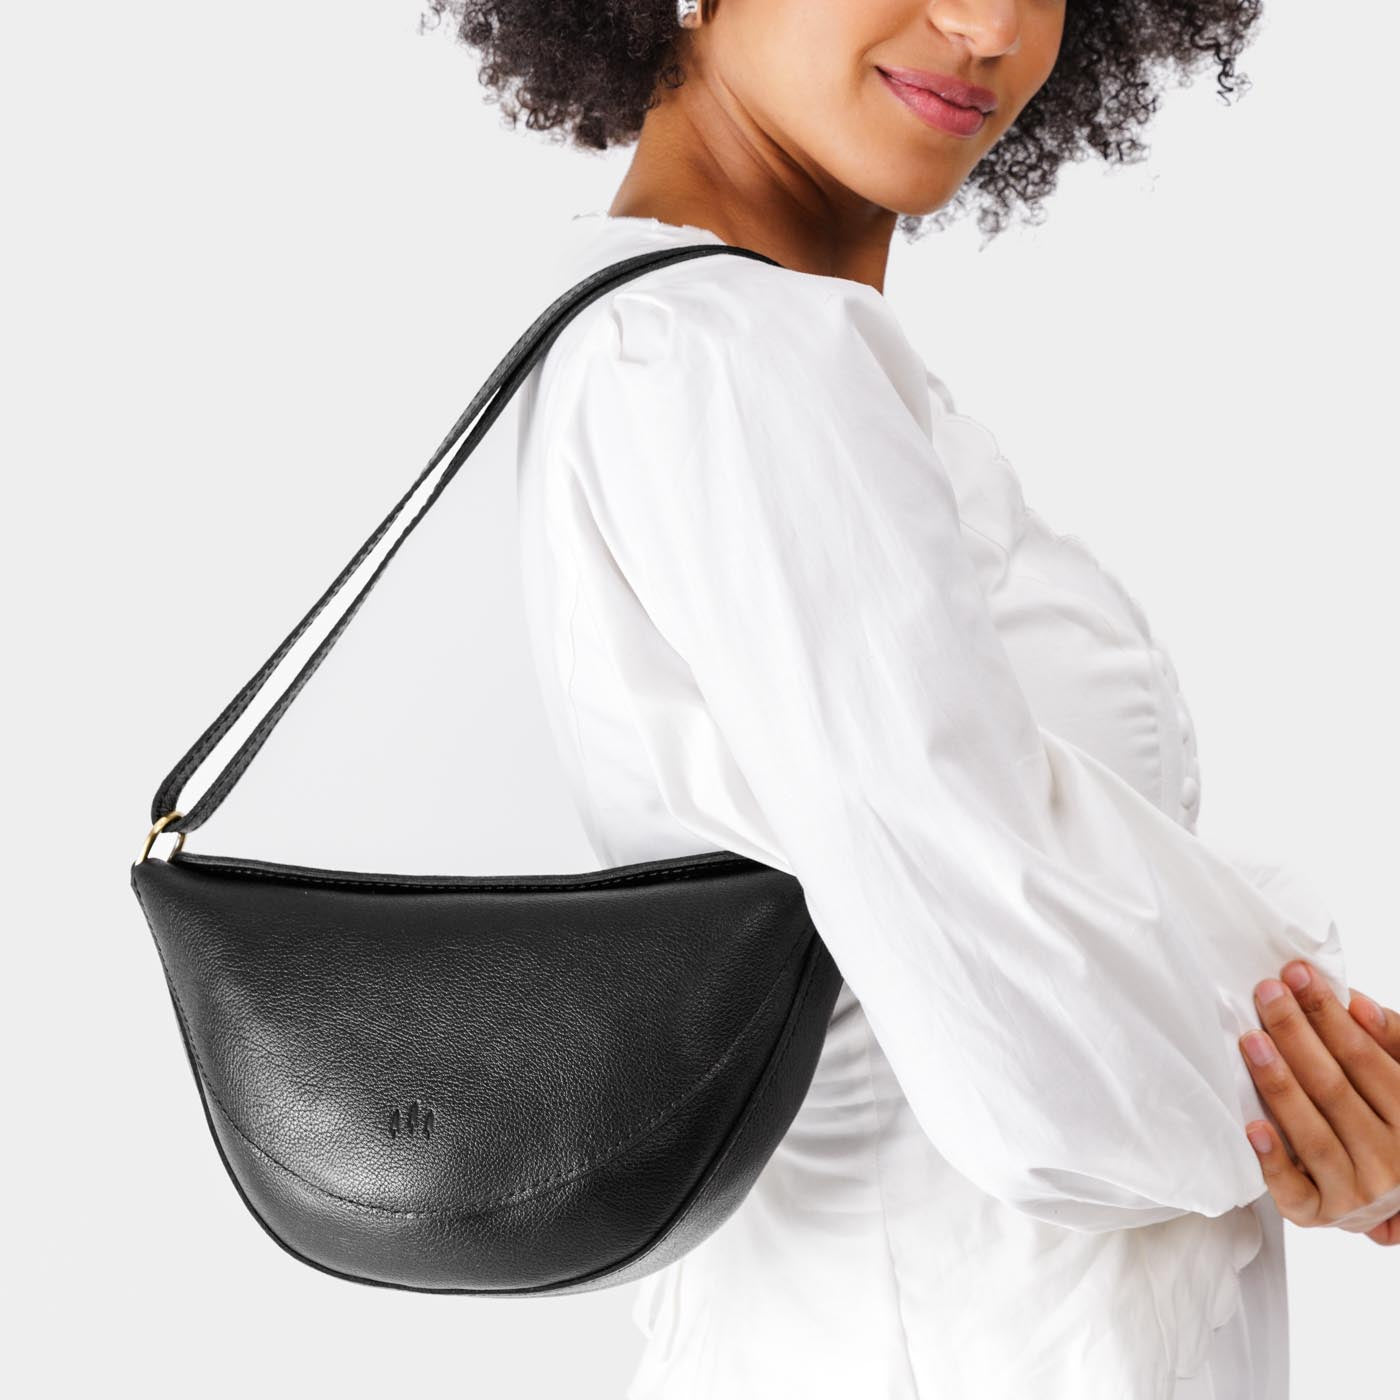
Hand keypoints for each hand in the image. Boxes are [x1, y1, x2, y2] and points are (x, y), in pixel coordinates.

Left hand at [1237, 960, 1399, 1245]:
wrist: (1390, 1198)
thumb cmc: (1386, 1123)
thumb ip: (1389, 1041)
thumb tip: (1358, 1004)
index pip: (1366, 1059)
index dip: (1330, 1014)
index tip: (1298, 975)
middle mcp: (1389, 1160)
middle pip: (1334, 1089)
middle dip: (1297, 1035)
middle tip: (1267, 993)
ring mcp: (1355, 1192)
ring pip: (1312, 1134)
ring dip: (1279, 1084)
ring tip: (1251, 1041)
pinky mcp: (1319, 1214)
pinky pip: (1293, 1190)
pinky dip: (1272, 1159)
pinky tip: (1252, 1126)